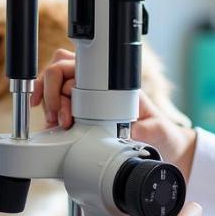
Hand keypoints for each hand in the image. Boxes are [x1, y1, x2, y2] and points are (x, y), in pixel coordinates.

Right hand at [32, 48, 198, 179]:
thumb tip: (126, 130)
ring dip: (48, 100)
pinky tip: (52, 123)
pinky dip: (50, 109)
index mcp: (116, 85)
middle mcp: (100, 87)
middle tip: (57, 117)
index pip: (81, 68)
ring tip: (54, 122)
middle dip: (51, 91)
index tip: (64, 110)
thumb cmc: (161, 134)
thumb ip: (142, 130)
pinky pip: (59, 102)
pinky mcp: (84, 112)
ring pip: (56, 84)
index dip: (65, 84)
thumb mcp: (156, 131)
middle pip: (61, 70)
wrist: (165, 147)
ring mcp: (90, 98)